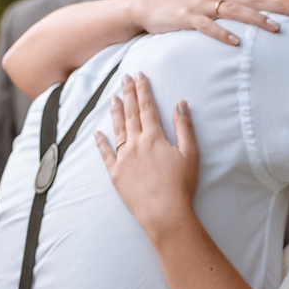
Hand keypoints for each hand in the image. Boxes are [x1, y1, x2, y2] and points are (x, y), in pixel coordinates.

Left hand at [95, 73, 199, 241]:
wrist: (164, 212)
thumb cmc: (181, 185)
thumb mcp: (190, 154)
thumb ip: (184, 127)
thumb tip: (181, 105)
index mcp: (154, 137)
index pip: (147, 108)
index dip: (143, 90)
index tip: (139, 76)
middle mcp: (136, 143)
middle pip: (131, 113)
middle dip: (128, 93)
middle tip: (124, 78)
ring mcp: (123, 158)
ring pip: (117, 129)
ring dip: (116, 111)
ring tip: (113, 97)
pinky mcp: (116, 173)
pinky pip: (106, 154)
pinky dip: (101, 142)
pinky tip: (97, 133)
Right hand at [128, 0, 288, 45]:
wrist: (148, 6)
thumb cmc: (185, 8)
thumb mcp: (211, 5)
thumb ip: (232, 10)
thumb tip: (255, 20)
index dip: (283, 5)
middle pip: (255, 2)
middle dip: (280, 8)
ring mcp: (202, 5)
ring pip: (235, 11)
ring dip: (256, 20)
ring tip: (275, 28)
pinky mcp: (187, 17)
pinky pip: (208, 26)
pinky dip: (222, 33)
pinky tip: (236, 41)